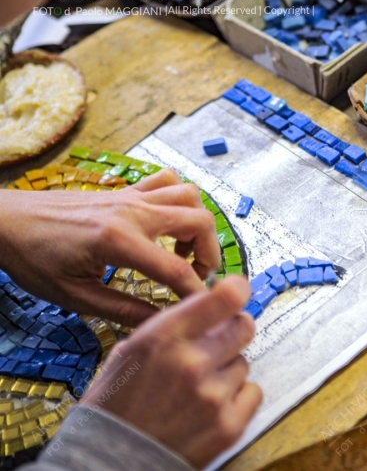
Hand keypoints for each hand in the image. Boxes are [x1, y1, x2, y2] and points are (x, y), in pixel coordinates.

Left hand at [0, 169, 219, 326]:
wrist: (5, 221)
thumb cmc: (32, 259)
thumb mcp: (74, 296)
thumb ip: (123, 310)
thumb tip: (159, 323)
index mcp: (118, 242)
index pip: (176, 269)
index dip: (198, 293)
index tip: (205, 308)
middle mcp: (132, 212)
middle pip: (199, 222)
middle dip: (210, 253)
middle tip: (198, 277)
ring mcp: (130, 196)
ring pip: (190, 196)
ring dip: (198, 225)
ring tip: (183, 250)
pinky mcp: (125, 190)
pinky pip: (167, 180)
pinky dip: (179, 198)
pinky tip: (167, 222)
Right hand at [81, 277, 261, 467]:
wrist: (110, 461)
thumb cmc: (117, 405)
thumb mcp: (131, 352)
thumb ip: (173, 327)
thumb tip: (210, 305)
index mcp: (165, 338)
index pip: (226, 298)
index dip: (236, 291)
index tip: (236, 292)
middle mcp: (192, 363)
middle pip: (244, 327)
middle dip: (233, 331)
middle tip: (218, 344)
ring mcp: (213, 395)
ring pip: (243, 363)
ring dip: (226, 372)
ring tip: (197, 390)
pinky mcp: (229, 425)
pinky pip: (252, 392)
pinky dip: (237, 398)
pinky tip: (210, 408)